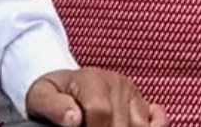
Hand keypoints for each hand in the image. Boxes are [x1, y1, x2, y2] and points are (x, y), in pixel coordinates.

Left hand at [24, 68, 166, 126]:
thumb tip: (73, 119)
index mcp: (91, 79)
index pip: (100, 111)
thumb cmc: (52, 93)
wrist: (64, 84)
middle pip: (121, 123)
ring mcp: (132, 92)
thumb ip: (53, 106)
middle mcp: (116, 83)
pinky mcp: (142, 102)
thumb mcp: (41, 97)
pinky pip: (159, 118)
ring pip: (139, 125)